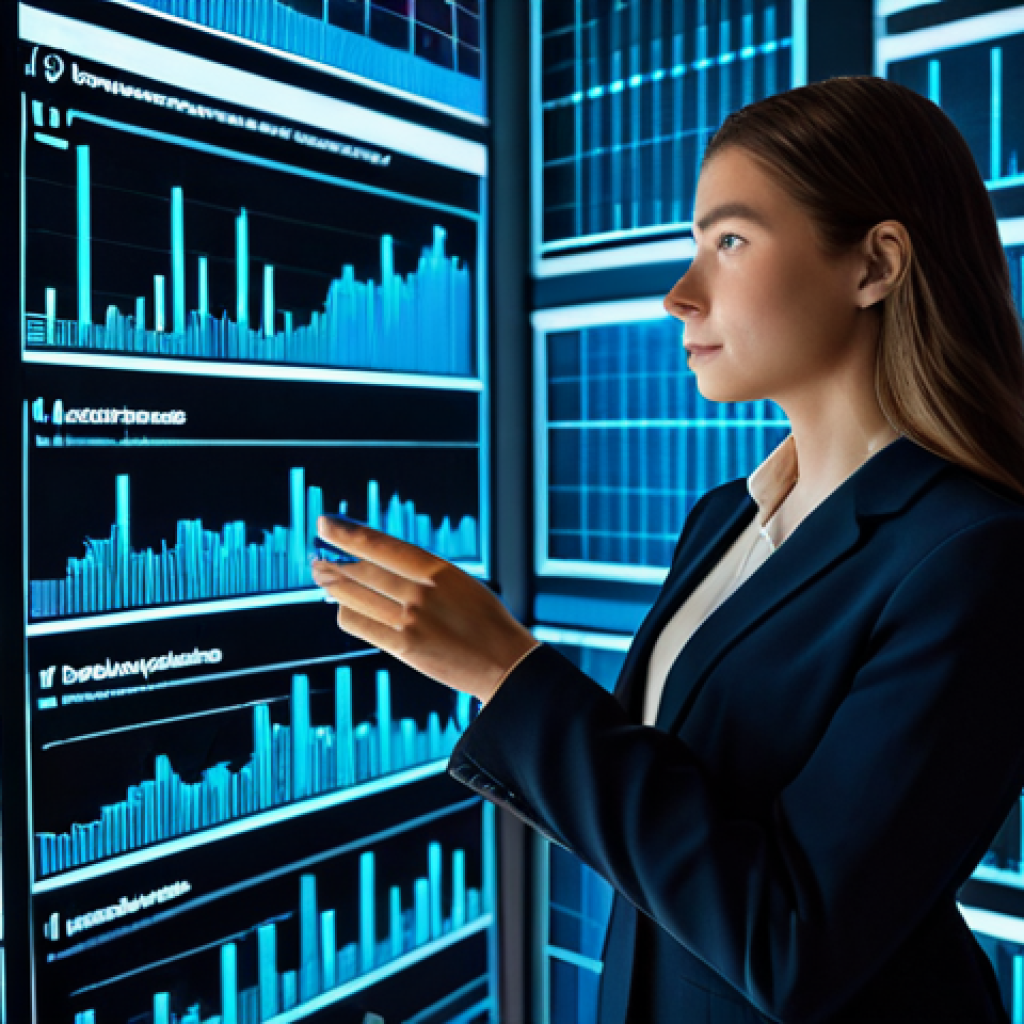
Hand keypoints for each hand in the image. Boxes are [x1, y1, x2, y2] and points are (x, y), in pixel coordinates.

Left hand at [311, 516, 539, 703]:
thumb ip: (420, 573)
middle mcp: (421, 593)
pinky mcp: (403, 648)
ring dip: (333, 586)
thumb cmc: (484, 620)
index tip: (324, 523)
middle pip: (360, 572)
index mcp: (438, 570)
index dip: (347, 533)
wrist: (504, 663)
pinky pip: (358, 625)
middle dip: (331, 563)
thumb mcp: (459, 582)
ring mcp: (410, 622)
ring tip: (325, 579)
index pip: (380, 545)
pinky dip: (346, 613)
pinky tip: (346, 608)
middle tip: (316, 557)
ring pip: (352, 598)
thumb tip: (373, 563)